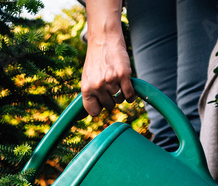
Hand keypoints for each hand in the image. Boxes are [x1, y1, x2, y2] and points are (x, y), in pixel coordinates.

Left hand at [81, 1, 134, 115]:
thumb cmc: (96, 60)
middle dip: (111, 99)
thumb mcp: (87, 78)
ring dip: (121, 95)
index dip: (100, 108)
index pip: (93, 112)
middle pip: (109, 106)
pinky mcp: (123, 75)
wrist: (103, 39)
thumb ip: (90, 94)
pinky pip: (129, 94)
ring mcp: (110, 81)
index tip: (102, 102)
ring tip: (118, 83)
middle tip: (111, 87)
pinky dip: (131, 95)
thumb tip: (93, 114)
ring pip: (120, 100)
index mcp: (86, 89)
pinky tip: (129, 90)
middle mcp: (97, 86)